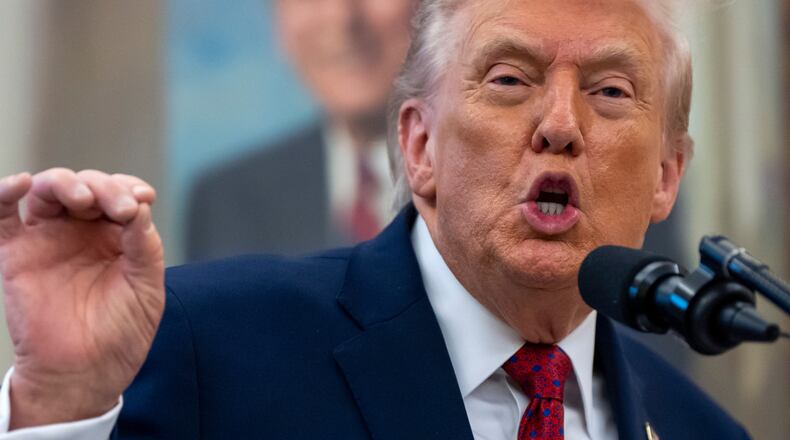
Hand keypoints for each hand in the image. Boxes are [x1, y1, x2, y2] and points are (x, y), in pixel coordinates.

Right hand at [0, 168, 164, 428]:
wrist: (85, 374)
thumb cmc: (121, 334)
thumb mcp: (147, 289)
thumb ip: (145, 247)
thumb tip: (139, 206)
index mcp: (118, 235)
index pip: (121, 194)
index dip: (129, 188)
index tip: (141, 200)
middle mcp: (83, 231)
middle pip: (87, 186)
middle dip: (104, 187)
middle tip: (118, 208)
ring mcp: (49, 239)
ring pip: (50, 191)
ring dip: (66, 183)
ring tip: (83, 199)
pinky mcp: (16, 254)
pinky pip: (2, 215)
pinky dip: (5, 192)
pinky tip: (22, 184)